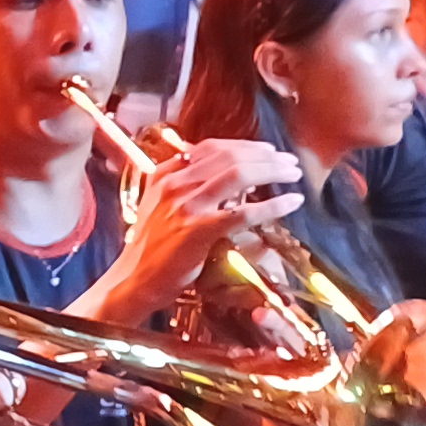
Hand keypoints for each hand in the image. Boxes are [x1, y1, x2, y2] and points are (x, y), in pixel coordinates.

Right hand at [98, 138, 302, 315]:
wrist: (133, 279)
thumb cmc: (150, 247)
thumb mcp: (159, 206)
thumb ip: (182, 185)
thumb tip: (216, 172)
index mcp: (166, 175)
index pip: (212, 147)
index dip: (246, 146)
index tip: (268, 150)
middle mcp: (174, 184)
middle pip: (229, 156)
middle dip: (265, 156)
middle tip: (289, 162)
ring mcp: (185, 206)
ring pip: (238, 175)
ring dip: (272, 171)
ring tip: (292, 176)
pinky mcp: (197, 231)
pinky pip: (242, 212)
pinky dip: (272, 205)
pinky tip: (290, 203)